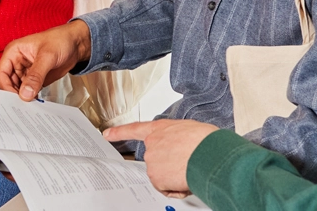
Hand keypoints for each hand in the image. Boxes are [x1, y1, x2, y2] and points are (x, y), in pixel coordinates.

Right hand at [0, 20, 91, 100]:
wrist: (76, 43)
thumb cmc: (60, 40)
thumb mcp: (47, 56)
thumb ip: (36, 76)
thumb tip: (25, 93)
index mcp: (13, 52)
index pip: (1, 73)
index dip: (6, 87)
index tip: (15, 98)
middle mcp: (17, 63)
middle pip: (8, 83)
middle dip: (14, 94)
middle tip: (23, 105)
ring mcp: (26, 72)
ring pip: (17, 89)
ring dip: (23, 98)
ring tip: (30, 106)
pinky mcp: (35, 79)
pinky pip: (28, 91)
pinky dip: (31, 98)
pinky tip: (36, 103)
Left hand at [103, 119, 221, 196]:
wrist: (208, 153)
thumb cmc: (206, 140)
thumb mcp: (189, 129)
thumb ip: (176, 137)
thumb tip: (182, 147)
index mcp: (160, 128)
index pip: (135, 129)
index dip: (119, 132)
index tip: (107, 134)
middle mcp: (152, 144)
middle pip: (155, 160)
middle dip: (169, 165)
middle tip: (186, 162)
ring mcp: (152, 161)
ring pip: (162, 175)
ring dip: (174, 177)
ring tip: (189, 168)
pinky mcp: (156, 177)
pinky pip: (166, 188)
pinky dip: (176, 188)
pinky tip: (185, 179)